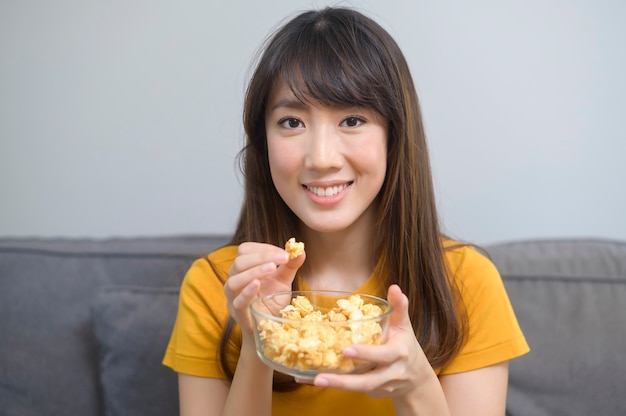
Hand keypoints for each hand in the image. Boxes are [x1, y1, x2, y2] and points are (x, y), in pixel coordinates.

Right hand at [224, 242, 305, 336]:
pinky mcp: (238, 313)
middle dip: (262, 257)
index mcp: (244, 269)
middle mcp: (235, 280)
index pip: (245, 250)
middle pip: (239, 262)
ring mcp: (234, 297)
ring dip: (254, 271)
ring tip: (272, 268)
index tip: (284, 253)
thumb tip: (300, 251)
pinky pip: (238, 300)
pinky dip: (247, 291)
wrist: (268, 329)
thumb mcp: (283, 282)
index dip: (264, 249)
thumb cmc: (271, 303)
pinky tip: (258, 283)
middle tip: (283, 258)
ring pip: (235, 280)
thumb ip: (290, 266)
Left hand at [310, 285, 432, 398]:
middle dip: (345, 380)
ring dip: (336, 385)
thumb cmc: (405, 345)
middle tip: (322, 376)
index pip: (384, 354)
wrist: (415, 377)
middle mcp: (391, 372)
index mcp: (398, 353)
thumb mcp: (404, 326)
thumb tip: (394, 287)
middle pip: (368, 380)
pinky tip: (313, 380)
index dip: (366, 353)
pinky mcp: (371, 392)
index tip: (347, 350)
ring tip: (316, 380)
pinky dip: (334, 386)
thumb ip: (398, 307)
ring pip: (358, 387)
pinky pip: (352, 390)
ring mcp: (381, 385)